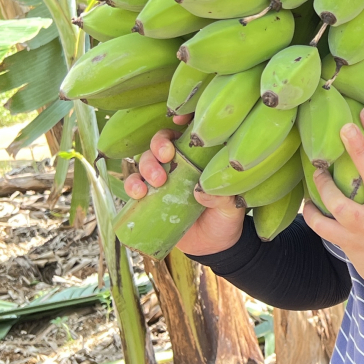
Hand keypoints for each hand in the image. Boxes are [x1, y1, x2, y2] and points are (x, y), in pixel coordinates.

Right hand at [125, 124, 245, 256]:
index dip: (181, 117)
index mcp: (200, 156)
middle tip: (166, 158)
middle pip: (160, 142)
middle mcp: (179, 162)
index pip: (188, 130)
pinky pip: (134, 185)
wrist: (212, 246)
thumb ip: (223, 197)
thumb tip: (200, 190)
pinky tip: (138, 193)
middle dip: (158, 146)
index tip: (178, 119)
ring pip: (144, 160)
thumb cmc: (225, 218)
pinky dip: (131, 185)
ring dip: (144, 166)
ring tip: (154, 183)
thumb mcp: (231, 208)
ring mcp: (162, 178)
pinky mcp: (149, 197)